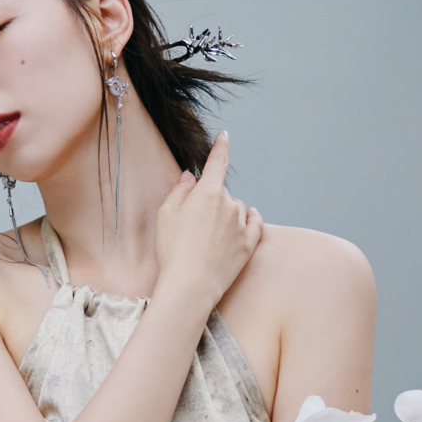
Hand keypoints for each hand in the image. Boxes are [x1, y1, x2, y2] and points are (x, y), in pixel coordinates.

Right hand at [152, 133, 261, 316]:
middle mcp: (229, 205)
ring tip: (207, 238)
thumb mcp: (166, 215)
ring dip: (226, 215)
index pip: (217, 163)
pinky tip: (240, 226)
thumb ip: (180, 191)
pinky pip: (254, 224)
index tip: (224, 136)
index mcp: (207, 194)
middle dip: (210, 201)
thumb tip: (191, 178)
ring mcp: (242, 225)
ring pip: (236, 210)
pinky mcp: (249, 244)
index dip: (221, 147)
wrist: (190, 286)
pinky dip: (249, 221)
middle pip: (222, 193)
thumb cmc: (173, 250)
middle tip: (192, 224)